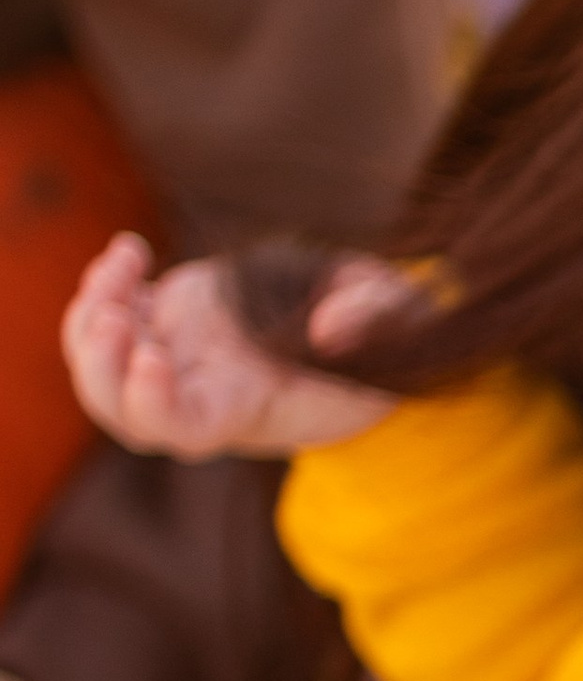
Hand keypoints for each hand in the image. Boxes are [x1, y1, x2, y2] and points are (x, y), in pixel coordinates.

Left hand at [62, 233, 405, 461]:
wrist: (361, 315)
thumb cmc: (385, 327)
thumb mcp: (396, 317)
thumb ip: (374, 321)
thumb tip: (329, 331)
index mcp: (248, 402)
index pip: (183, 429)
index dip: (153, 404)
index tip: (150, 357)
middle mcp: (203, 389)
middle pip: (120, 411)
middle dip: (100, 367)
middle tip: (114, 314)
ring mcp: (180, 356)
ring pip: (101, 369)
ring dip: (88, 325)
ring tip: (120, 269)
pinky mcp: (168, 320)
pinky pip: (110, 317)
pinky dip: (104, 285)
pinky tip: (131, 251)